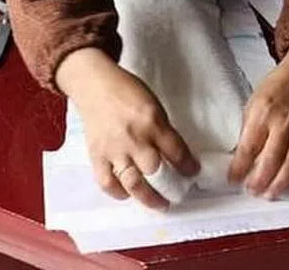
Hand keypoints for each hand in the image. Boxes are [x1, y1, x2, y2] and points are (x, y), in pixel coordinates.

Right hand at [57, 48, 199, 209]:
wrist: (95, 85)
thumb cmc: (127, 91)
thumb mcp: (154, 104)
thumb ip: (163, 129)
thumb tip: (176, 154)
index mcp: (152, 122)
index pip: (176, 151)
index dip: (188, 166)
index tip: (193, 172)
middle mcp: (134, 139)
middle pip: (156, 171)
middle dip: (170, 187)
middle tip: (177, 194)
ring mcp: (114, 150)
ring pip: (133, 182)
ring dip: (148, 198)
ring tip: (159, 204)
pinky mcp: (97, 155)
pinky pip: (107, 182)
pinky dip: (118, 193)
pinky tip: (128, 194)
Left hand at [228, 43, 288, 198]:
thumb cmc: (277, 86)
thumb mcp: (253, 102)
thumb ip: (249, 129)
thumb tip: (241, 156)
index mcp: (263, 114)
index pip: (248, 148)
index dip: (239, 169)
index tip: (233, 180)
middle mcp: (284, 124)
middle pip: (272, 161)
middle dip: (260, 182)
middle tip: (252, 190)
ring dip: (281, 184)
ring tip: (270, 193)